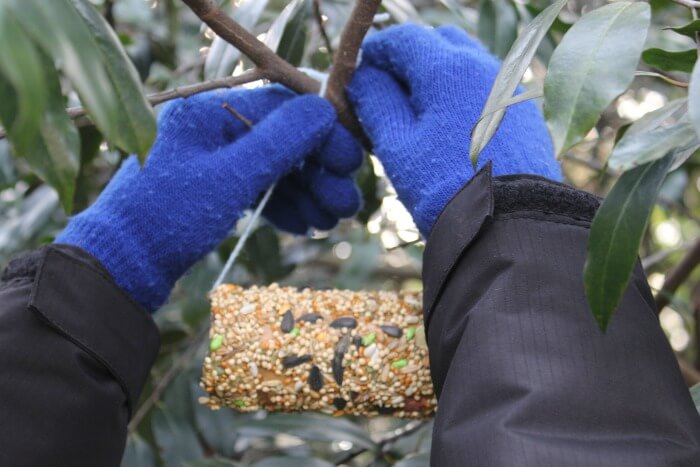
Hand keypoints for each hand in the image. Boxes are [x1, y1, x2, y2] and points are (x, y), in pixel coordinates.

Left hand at [57, 86, 361, 310]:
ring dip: (306, 193)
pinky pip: (259, 188)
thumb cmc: (169, 217)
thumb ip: (279, 143)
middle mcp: (213, 129)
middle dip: (318, 173)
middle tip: (348, 203)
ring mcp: (214, 160)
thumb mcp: (230, 178)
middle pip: (283, 141)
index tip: (352, 161)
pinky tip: (304, 224)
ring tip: (332, 220)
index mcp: (210, 111)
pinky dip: (283, 204)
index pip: (282, 108)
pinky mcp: (214, 189)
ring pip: (274, 168)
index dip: (322, 133)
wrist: (123, 265)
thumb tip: (324, 108)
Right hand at [347, 24, 560, 235]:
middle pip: (436, 44)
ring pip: (463, 65)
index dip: (374, 53)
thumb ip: (375, 101)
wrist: (509, 225)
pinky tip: (448, 131)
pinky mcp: (522, 113)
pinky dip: (460, 96)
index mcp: (447, 67)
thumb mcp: (396, 145)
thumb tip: (363, 76)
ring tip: (416, 118)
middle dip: (407, 62)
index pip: (402, 38)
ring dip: (435, 79)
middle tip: (387, 97)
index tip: (359, 77)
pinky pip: (484, 89)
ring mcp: (507, 88)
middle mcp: (483, 66)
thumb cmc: (443, 186)